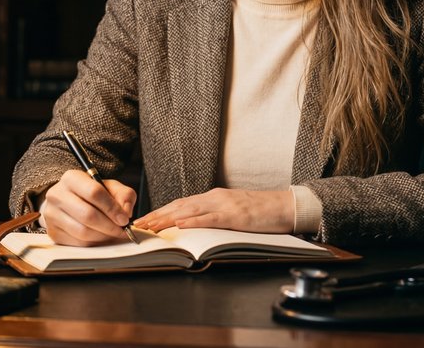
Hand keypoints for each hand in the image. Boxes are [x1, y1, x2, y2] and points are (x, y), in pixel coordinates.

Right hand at [42, 169, 136, 245]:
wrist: (68, 203)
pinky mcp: (52, 232)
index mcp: (71, 178)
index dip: (112, 208)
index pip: (94, 192)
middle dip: (109, 226)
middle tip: (121, 230)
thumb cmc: (91, 194)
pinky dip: (94, 243)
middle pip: (87, 215)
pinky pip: (77, 243)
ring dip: (103, 236)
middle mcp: (57, 195)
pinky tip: (100, 237)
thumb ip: (124, 195)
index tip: (124, 219)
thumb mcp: (110, 187)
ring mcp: (52, 215)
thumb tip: (125, 212)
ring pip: (83, 232)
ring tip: (112, 234)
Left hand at [135, 188, 292, 233]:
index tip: (145, 219)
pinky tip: (179, 224)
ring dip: (167, 218)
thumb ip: (214, 215)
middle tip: (138, 224)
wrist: (285, 206)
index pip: (181, 204)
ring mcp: (224, 205)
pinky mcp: (234, 215)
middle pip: (179, 205)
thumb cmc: (261, 212)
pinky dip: (193, 220)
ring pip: (189, 210)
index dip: (161, 211)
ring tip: (150, 225)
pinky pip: (210, 218)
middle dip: (157, 215)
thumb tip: (195, 225)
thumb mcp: (233, 212)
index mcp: (213, 197)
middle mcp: (214, 197)